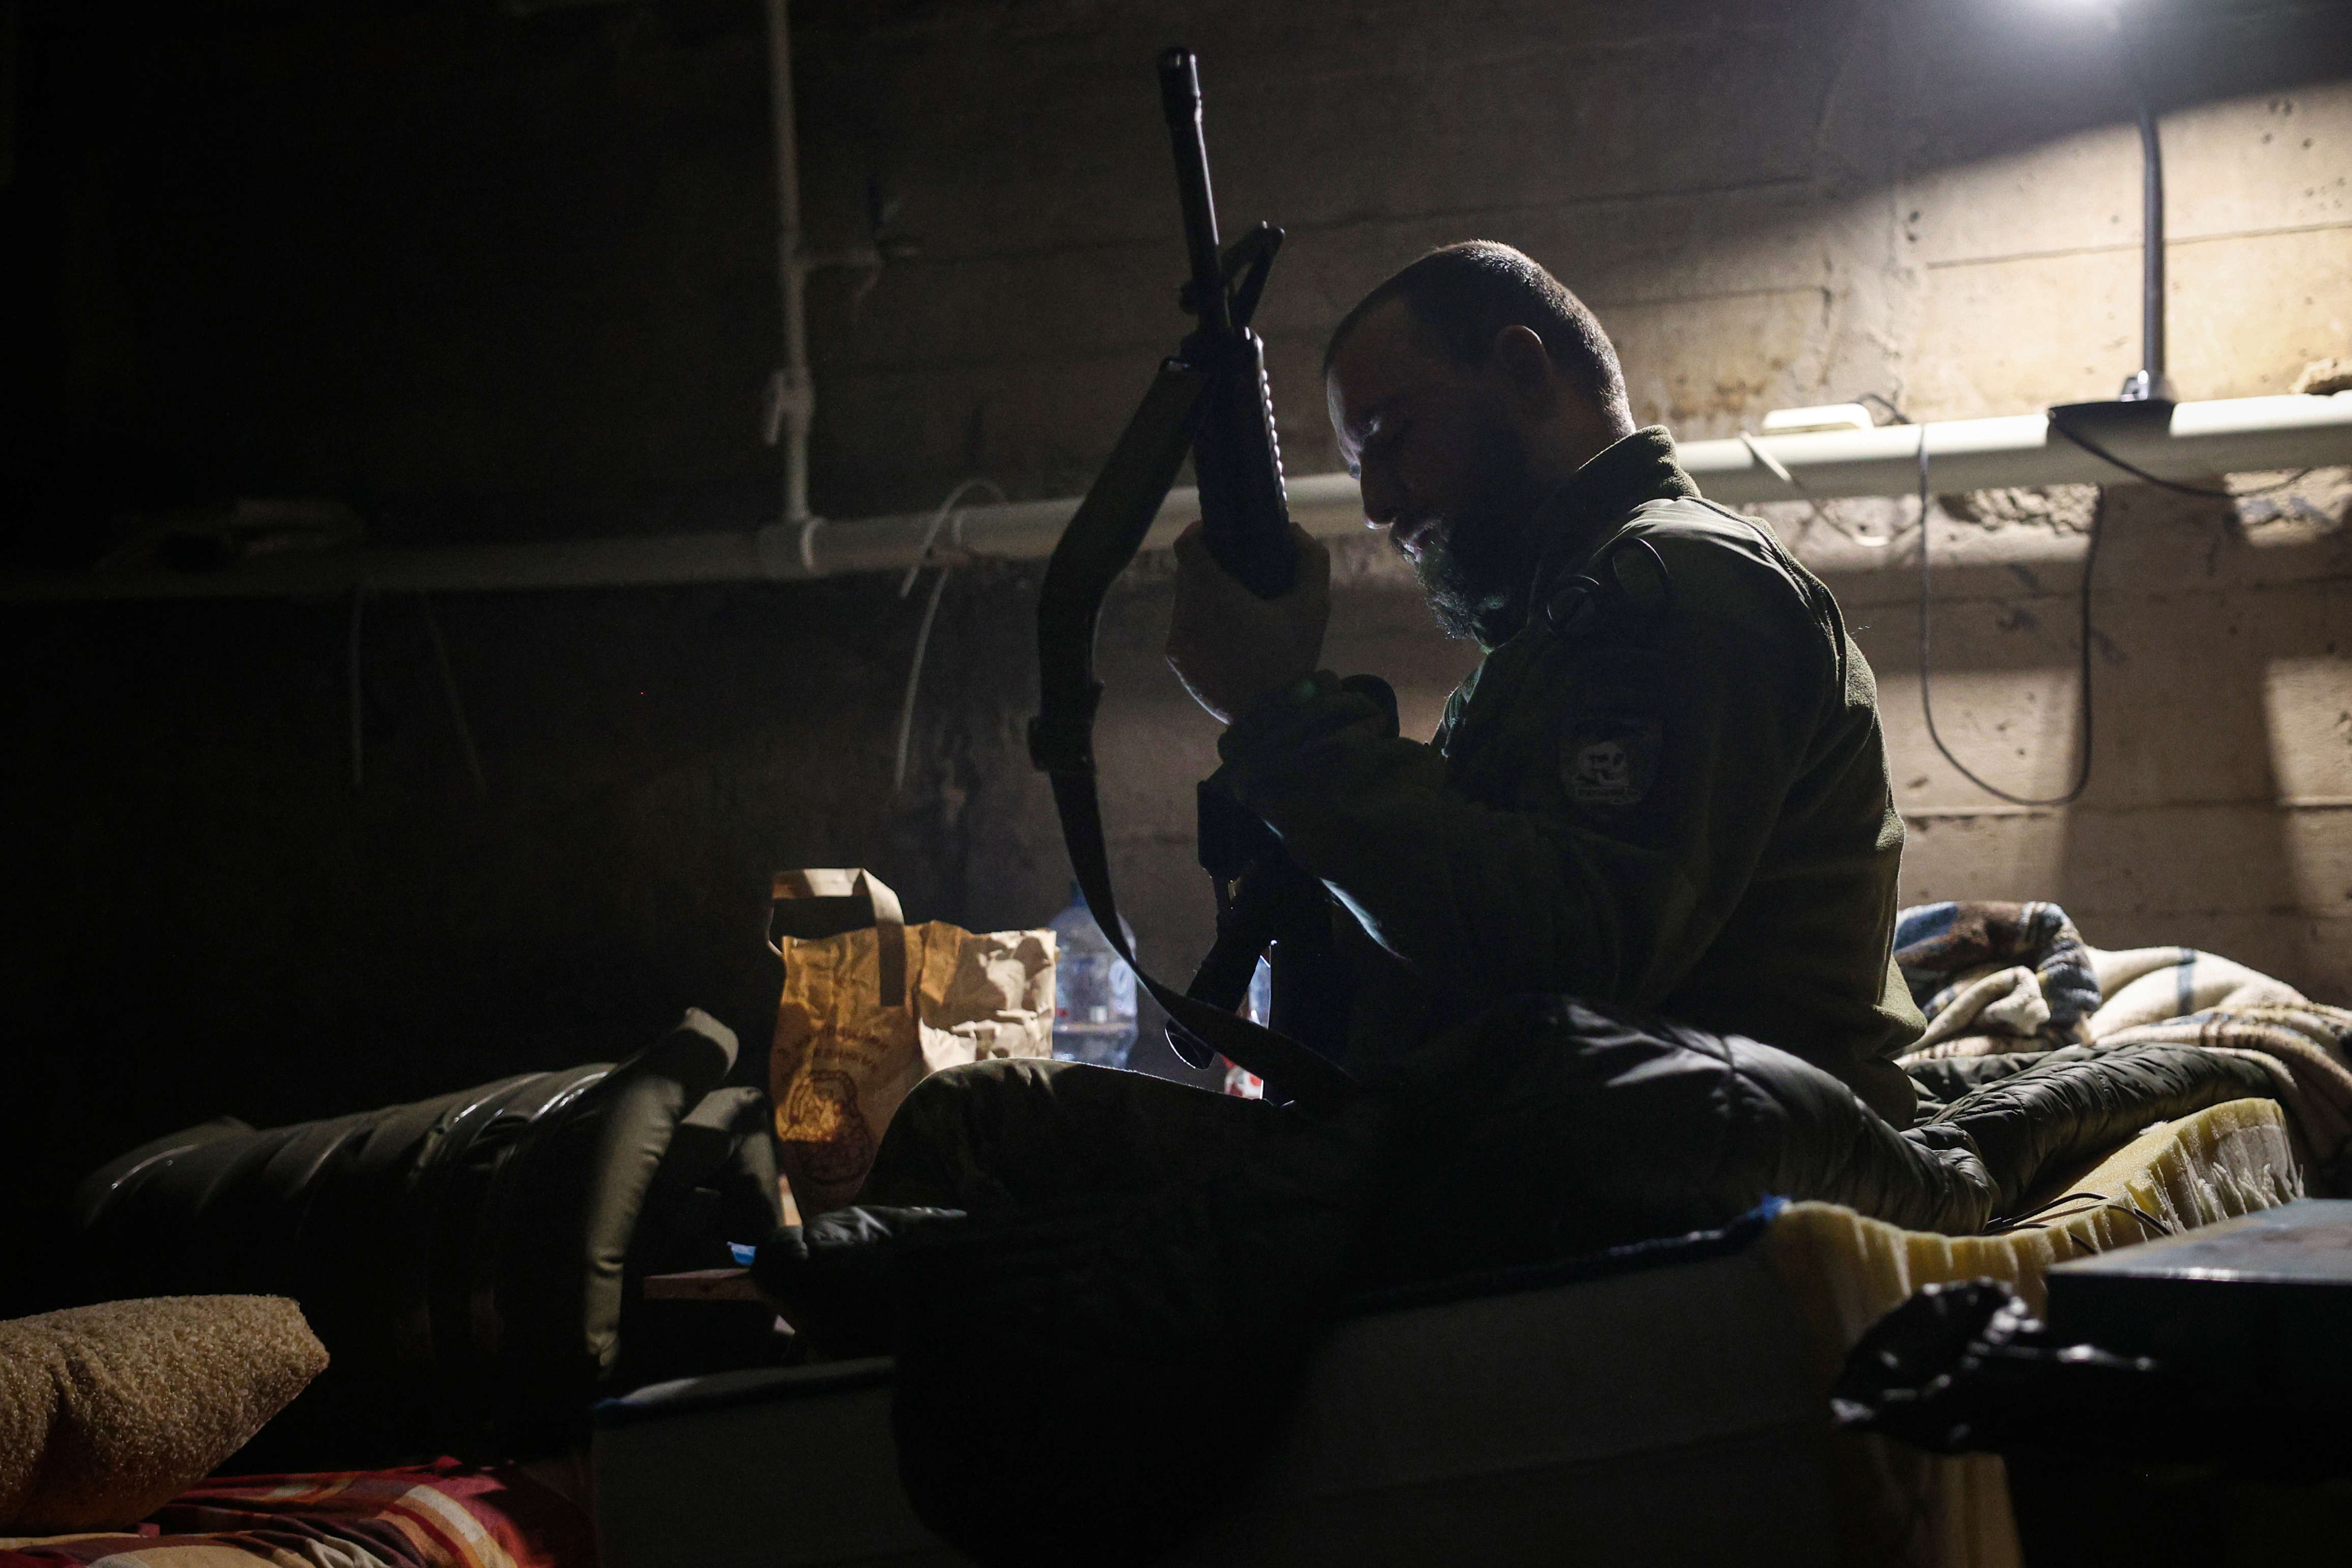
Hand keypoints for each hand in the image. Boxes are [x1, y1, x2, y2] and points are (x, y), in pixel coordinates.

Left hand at [1165, 520, 1330, 723]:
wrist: (1274, 721)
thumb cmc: (1294, 659)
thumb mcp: (1314, 605)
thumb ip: (1309, 558)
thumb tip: (1291, 531)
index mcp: (1213, 596)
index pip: (1187, 545)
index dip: (1201, 530)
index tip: (1219, 531)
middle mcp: (1186, 616)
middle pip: (1186, 573)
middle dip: (1209, 565)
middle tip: (1237, 567)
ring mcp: (1177, 642)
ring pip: (1184, 601)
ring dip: (1204, 596)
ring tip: (1236, 604)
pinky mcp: (1177, 662)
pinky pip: (1184, 629)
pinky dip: (1202, 624)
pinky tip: (1228, 634)